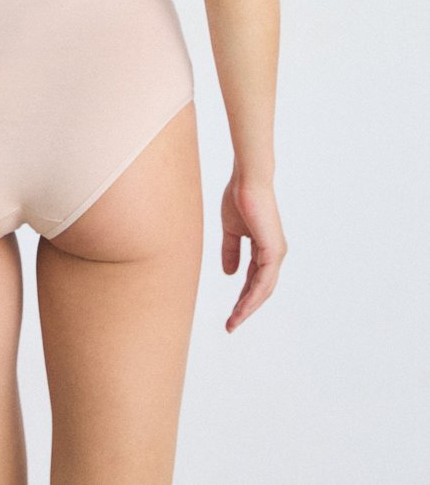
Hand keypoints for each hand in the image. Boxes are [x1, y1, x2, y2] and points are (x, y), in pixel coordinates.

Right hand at [220, 174, 286, 331]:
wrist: (247, 180)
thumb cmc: (239, 198)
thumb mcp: (231, 230)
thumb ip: (231, 251)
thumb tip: (229, 274)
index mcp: (264, 248)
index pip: (253, 280)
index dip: (242, 297)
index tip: (230, 313)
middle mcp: (273, 254)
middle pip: (260, 289)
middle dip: (245, 308)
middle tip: (231, 325)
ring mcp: (275, 253)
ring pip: (263, 289)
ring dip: (248, 307)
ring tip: (234, 322)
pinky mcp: (273, 250)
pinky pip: (263, 280)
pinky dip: (253, 295)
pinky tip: (242, 306)